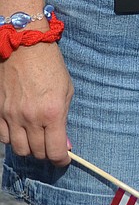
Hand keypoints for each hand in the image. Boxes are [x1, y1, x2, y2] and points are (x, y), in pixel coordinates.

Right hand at [0, 42, 72, 163]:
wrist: (25, 45)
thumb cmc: (50, 64)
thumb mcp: (66, 89)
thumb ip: (64, 117)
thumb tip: (64, 143)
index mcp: (52, 112)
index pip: (55, 150)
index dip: (61, 159)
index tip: (64, 158)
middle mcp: (31, 118)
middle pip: (37, 153)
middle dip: (47, 153)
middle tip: (51, 145)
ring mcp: (12, 116)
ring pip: (20, 149)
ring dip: (30, 148)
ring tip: (36, 139)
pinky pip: (4, 138)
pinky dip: (13, 138)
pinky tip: (20, 129)